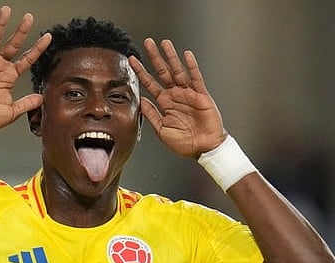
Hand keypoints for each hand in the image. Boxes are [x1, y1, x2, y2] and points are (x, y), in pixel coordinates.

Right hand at [0, 6, 51, 132]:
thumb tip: (41, 99)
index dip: (38, 48)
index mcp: (9, 77)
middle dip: (22, 30)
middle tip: (29, 17)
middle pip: (13, 44)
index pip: (27, 59)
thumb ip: (26, 104)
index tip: (48, 36)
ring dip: (1, 25)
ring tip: (6, 10)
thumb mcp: (11, 112)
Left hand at [129, 38, 225, 157]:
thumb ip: (151, 114)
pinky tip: (186, 55)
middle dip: (155, 57)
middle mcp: (175, 95)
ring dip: (171, 57)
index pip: (150, 83)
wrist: (203, 149)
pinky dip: (191, 66)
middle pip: (163, 72)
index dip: (141, 71)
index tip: (132, 60)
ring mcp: (188, 94)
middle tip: (147, 42)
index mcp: (164, 103)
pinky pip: (196, 78)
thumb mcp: (161, 130)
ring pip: (178, 71)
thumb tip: (140, 100)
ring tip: (164, 43)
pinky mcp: (201, 95)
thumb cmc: (184, 142)